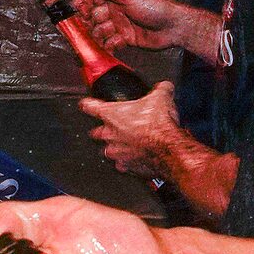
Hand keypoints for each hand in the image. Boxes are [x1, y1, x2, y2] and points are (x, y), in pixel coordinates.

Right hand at [74, 0, 221, 61]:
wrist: (173, 27)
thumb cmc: (155, 7)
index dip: (82, 3)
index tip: (79, 11)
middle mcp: (115, 9)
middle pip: (92, 15)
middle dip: (91, 21)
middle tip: (97, 24)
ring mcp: (119, 24)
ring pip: (99, 31)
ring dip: (100, 34)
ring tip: (110, 34)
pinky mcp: (125, 39)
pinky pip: (110, 43)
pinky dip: (109, 45)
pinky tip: (114, 44)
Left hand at [80, 82, 198, 178]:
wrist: (167, 148)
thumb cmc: (157, 125)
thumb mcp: (161, 97)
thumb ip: (160, 90)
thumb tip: (165, 87)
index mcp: (112, 114)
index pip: (91, 107)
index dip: (88, 104)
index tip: (86, 104)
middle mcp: (110, 134)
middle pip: (96, 132)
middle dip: (101, 130)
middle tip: (110, 127)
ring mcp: (116, 152)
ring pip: (107, 150)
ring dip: (113, 147)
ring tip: (122, 144)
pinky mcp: (126, 166)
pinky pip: (121, 165)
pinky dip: (126, 162)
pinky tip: (133, 158)